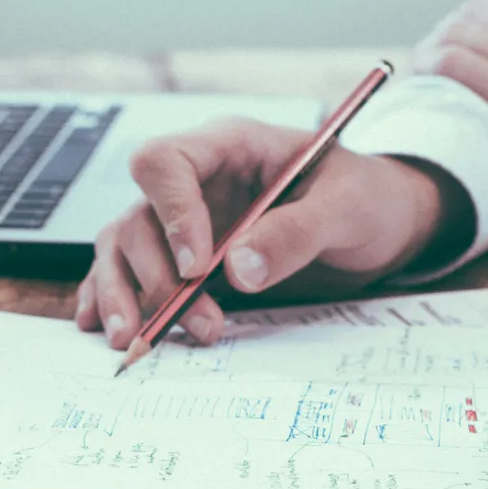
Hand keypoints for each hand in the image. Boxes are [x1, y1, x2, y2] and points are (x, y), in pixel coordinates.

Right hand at [76, 118, 468, 347]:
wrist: (383, 224)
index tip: (197, 267)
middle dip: (156, 276)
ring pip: (123, 248)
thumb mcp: (347, 208)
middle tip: (197, 322)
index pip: (166, 163)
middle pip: (137, 217)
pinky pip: (131, 272)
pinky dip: (112, 299)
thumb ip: (295, 233)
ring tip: (136, 341)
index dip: (171, 214)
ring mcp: (185, 221)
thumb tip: (238, 270)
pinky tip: (104, 328)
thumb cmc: (368, 199)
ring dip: (126, 295)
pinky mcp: (185, 258)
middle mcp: (196, 182)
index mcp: (230, 147)